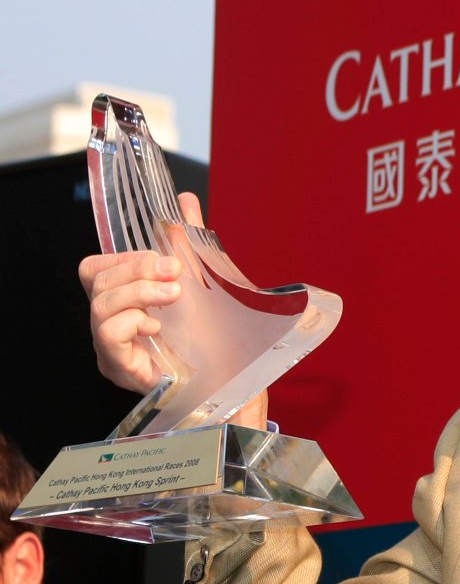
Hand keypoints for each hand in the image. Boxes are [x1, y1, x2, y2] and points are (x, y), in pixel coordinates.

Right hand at [77, 192, 267, 426]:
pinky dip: (135, 322)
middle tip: (176, 274)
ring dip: (139, 291)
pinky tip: (159, 326)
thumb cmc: (217, 337)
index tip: (164, 257)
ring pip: (99, 305)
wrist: (240, 382)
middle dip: (136, 268)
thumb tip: (185, 200)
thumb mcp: (204, 281)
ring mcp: (113, 348)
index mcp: (125, 301)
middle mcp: (112, 323)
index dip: (125, 256)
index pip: (96, 267)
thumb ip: (190, 241)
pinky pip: (109, 335)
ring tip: (173, 296)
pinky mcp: (122, 370)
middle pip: (95, 279)